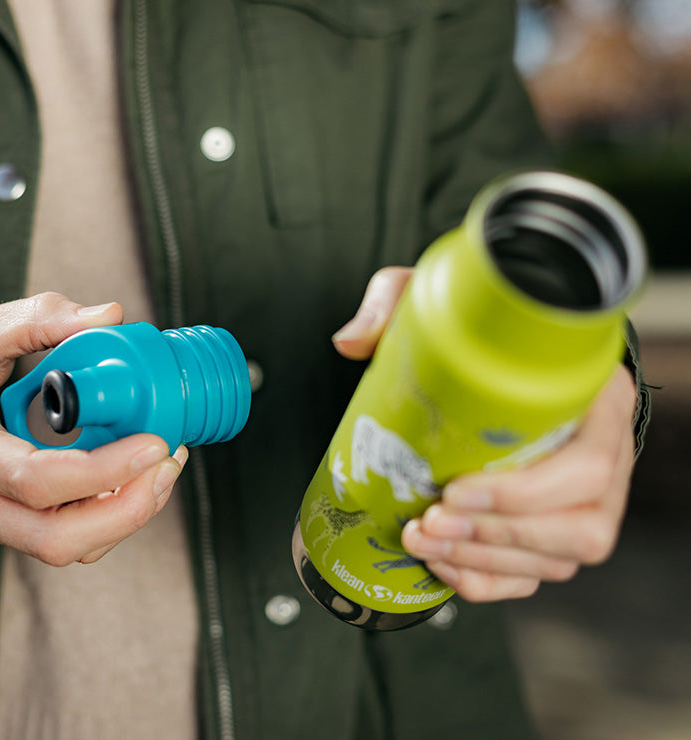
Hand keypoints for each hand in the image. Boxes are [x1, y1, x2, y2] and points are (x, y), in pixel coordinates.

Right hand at [0, 293, 186, 565]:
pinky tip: (140, 477)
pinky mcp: (9, 520)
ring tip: (164, 467)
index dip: (103, 471)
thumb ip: (40, 319)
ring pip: (66, 546)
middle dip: (127, 509)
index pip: (34, 480)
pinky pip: (67, 537)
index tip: (154, 443)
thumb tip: (109, 316)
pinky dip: (112, 516)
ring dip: (127, 515)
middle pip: (54, 537)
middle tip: (167, 463)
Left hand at [334, 267, 637, 602]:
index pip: (591, 462)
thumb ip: (398, 306)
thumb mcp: (441, 302)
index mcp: (595, 401)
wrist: (507, 361)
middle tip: (428, 523)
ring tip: (424, 542)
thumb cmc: (488, 335)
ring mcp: (586, 498)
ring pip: (559, 556)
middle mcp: (604, 455)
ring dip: (485, 560)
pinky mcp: (556, 526)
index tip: (455, 489)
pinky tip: (444, 565)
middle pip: (581, 524)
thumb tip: (349, 342)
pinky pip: (539, 572)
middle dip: (495, 535)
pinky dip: (490, 579)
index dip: (527, 491)